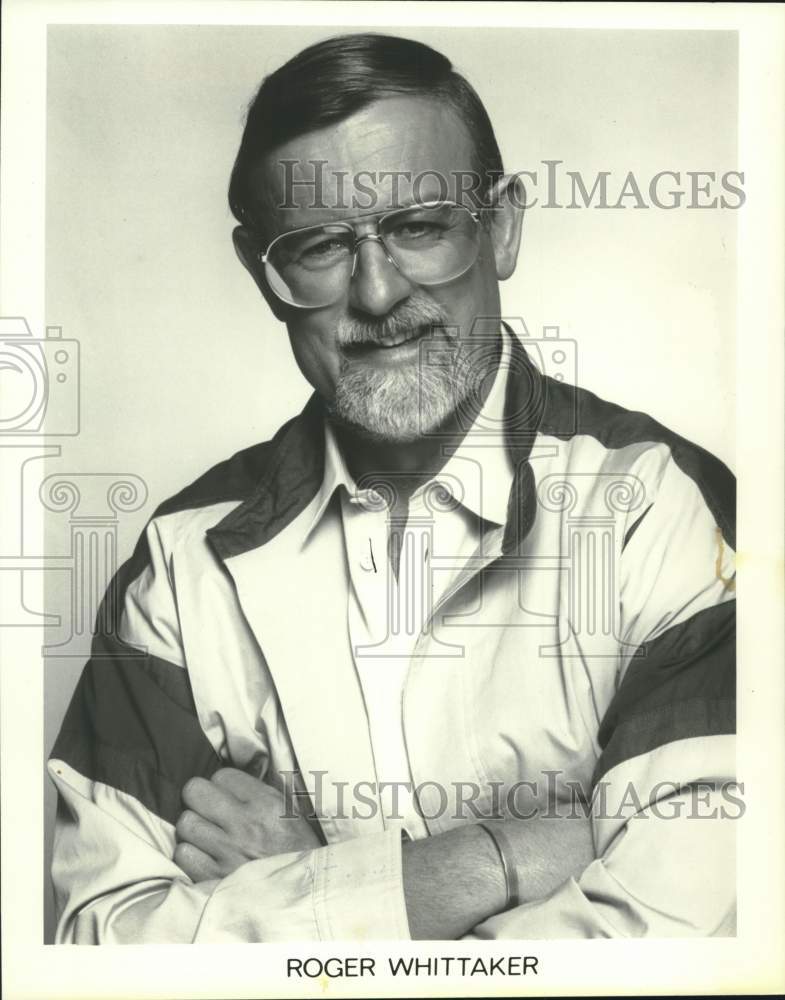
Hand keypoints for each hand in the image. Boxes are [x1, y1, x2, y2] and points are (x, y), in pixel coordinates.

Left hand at [174, 768, 320, 882]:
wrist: (303, 900)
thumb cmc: (298, 854)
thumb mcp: (292, 815)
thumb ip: (262, 794)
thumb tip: (230, 781)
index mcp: (267, 805)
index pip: (222, 776)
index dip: (222, 786)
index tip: (227, 798)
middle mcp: (245, 825)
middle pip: (195, 792)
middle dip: (198, 799)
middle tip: (208, 811)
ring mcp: (228, 853)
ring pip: (185, 824)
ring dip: (193, 830)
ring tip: (207, 837)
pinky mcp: (213, 879)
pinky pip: (183, 855)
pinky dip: (190, 856)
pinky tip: (205, 858)